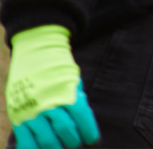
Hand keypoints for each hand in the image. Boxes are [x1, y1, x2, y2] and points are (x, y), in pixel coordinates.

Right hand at [6, 25, 100, 148]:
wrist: (36, 52)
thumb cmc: (60, 68)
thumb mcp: (75, 80)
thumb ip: (78, 100)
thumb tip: (84, 124)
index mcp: (68, 92)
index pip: (83, 118)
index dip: (90, 132)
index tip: (93, 140)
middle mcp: (50, 102)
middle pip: (66, 131)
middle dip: (73, 141)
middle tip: (75, 143)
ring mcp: (32, 110)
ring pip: (47, 140)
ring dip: (57, 147)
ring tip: (61, 147)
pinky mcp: (18, 115)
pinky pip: (25, 140)